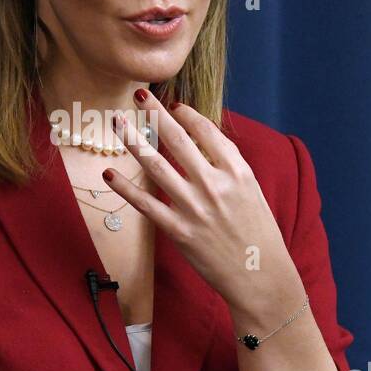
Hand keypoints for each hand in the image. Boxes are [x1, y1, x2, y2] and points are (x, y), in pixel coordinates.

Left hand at [106, 90, 299, 315]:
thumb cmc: (257, 232)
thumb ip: (227, 165)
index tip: (172, 104)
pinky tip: (110, 173)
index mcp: (237, 171)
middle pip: (178, 140)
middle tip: (139, 95)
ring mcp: (194, 208)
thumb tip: (200, 140)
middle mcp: (215, 185)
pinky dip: (125, 188)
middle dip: (155, 113)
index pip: (207, 131)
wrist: (260, 275)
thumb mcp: (251, 190)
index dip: (186, 114)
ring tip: (117, 122)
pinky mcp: (178, 231)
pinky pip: (145, 204)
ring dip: (133, 140)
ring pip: (156, 165)